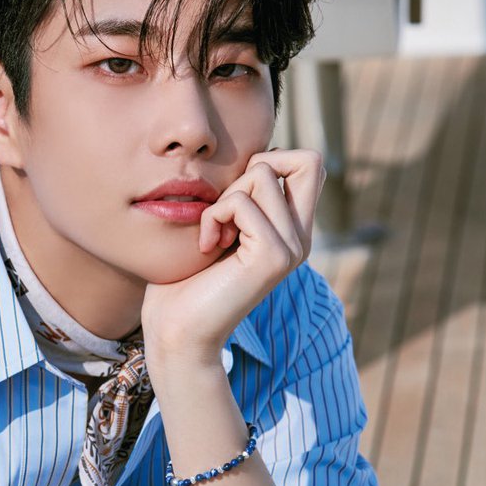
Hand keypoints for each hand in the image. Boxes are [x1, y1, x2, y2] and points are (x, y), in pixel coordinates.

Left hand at [141, 149, 325, 364]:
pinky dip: (213, 217)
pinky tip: (207, 247)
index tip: (236, 197)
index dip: (272, 159)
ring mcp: (293, 247)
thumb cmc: (186, 278)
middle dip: (259, 166)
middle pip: (309, 160)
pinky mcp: (274, 256)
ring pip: (263, 174)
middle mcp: (301, 238)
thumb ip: (243, 194)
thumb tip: (257, 154)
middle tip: (229, 207)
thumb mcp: (220, 223)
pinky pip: (240, 203)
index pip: (309, 164)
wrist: (176, 331)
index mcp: (293, 230)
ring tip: (214, 234)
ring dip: (224, 197)